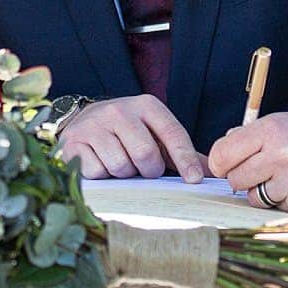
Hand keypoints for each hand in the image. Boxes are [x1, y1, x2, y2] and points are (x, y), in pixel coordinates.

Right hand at [58, 95, 205, 180]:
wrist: (83, 121)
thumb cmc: (128, 132)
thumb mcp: (155, 134)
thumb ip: (182, 153)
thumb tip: (214, 174)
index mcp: (146, 106)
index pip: (173, 133)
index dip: (185, 159)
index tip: (194, 181)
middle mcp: (120, 110)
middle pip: (146, 155)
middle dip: (149, 171)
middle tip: (143, 168)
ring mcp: (94, 125)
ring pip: (121, 167)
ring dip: (124, 174)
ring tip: (120, 162)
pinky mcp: (74, 142)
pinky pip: (97, 172)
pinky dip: (102, 175)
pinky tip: (100, 162)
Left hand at [207, 109, 287, 214]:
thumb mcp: (286, 121)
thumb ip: (254, 134)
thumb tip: (226, 144)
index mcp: (270, 130)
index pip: (221, 154)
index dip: (222, 163)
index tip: (229, 165)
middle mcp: (278, 155)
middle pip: (234, 179)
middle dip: (243, 179)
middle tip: (261, 172)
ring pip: (252, 198)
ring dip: (262, 193)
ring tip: (283, 180)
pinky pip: (276, 208)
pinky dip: (282, 202)